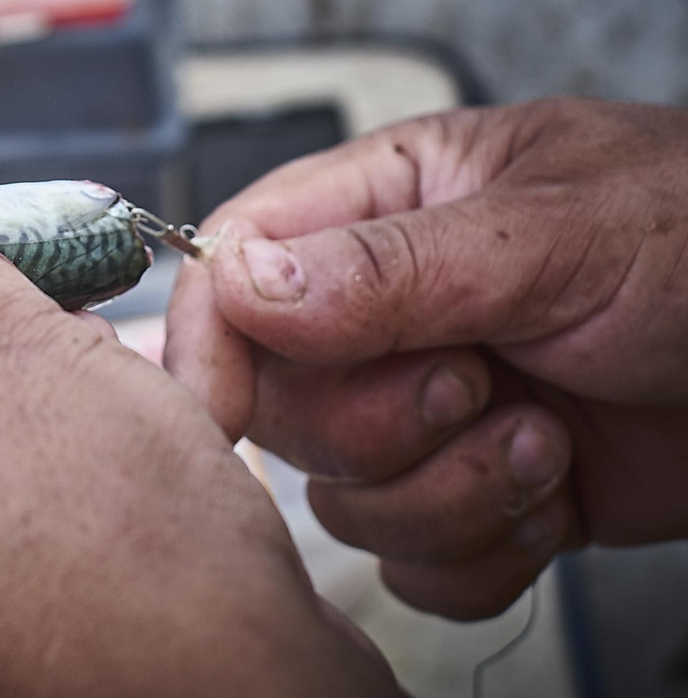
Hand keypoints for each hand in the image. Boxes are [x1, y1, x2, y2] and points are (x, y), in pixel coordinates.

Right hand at [165, 97, 687, 618]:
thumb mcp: (555, 233)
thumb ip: (391, 265)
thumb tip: (243, 282)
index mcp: (388, 204)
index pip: (236, 262)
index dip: (213, 338)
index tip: (224, 406)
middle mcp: (392, 310)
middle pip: (283, 402)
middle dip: (378, 424)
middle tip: (477, 385)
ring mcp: (433, 407)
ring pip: (343, 496)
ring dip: (447, 493)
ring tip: (546, 438)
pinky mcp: (480, 492)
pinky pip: (414, 564)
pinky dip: (482, 554)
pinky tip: (555, 497)